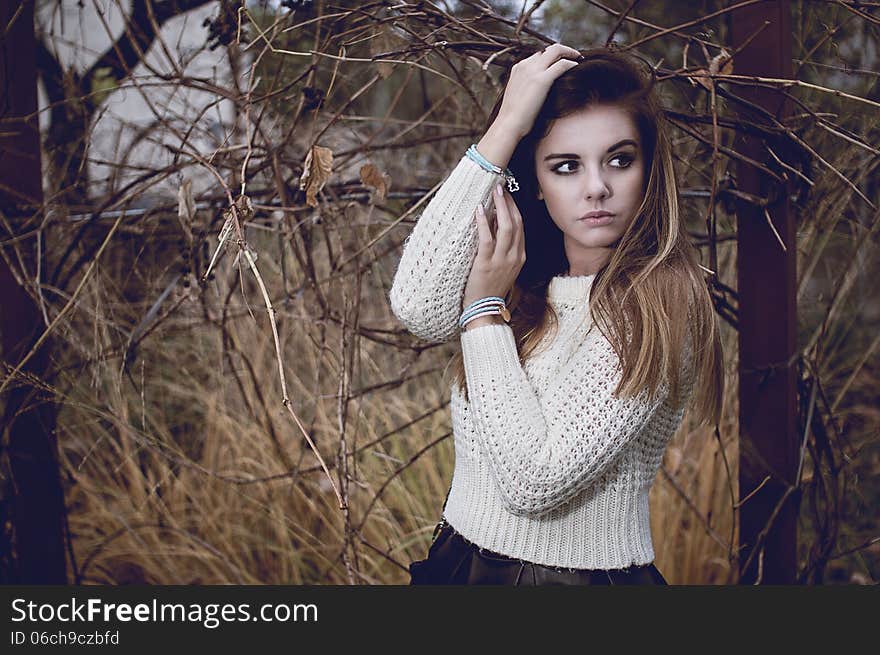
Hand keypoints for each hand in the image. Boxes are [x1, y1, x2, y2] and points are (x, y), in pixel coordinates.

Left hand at [463, 183, 525, 309]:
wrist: (484, 310)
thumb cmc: (490, 287)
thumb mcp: (504, 267)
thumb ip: (503, 248)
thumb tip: (494, 224)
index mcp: (520, 256)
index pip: (521, 226)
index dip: (515, 208)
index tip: (507, 194)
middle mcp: (514, 257)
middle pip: (516, 223)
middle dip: (509, 202)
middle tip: (501, 186)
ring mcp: (501, 261)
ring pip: (506, 228)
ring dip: (501, 206)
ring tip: (494, 191)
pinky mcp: (486, 264)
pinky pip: (487, 239)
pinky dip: (484, 222)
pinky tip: (480, 210)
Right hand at [495, 42, 581, 138]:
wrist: (508, 124)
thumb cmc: (513, 117)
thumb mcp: (518, 96)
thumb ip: (526, 87)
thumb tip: (537, 91)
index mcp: (518, 68)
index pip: (539, 54)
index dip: (552, 56)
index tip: (561, 60)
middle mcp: (525, 65)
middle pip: (548, 49)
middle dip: (563, 50)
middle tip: (575, 55)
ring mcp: (533, 71)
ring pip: (556, 50)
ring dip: (570, 52)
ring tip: (579, 59)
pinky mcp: (542, 80)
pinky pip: (562, 64)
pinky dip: (572, 63)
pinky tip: (578, 66)